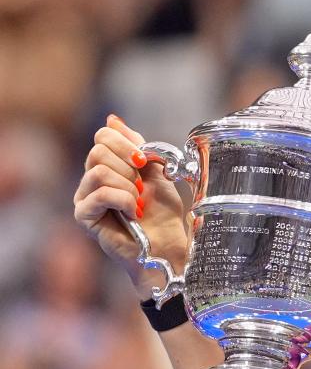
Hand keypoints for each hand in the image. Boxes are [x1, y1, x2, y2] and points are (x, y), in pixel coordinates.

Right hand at [73, 114, 188, 298]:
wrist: (168, 248)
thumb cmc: (164, 216)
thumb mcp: (156, 173)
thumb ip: (137, 147)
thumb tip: (113, 120)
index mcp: (109, 166)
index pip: (103, 136)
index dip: (126, 143)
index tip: (144, 160)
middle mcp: (92, 179)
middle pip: (99, 150)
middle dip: (129, 167)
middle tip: (142, 188)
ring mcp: (85, 197)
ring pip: (99, 171)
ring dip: (128, 187)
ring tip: (139, 204)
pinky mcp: (84, 216)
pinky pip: (100, 193)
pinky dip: (123, 200)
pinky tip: (134, 213)